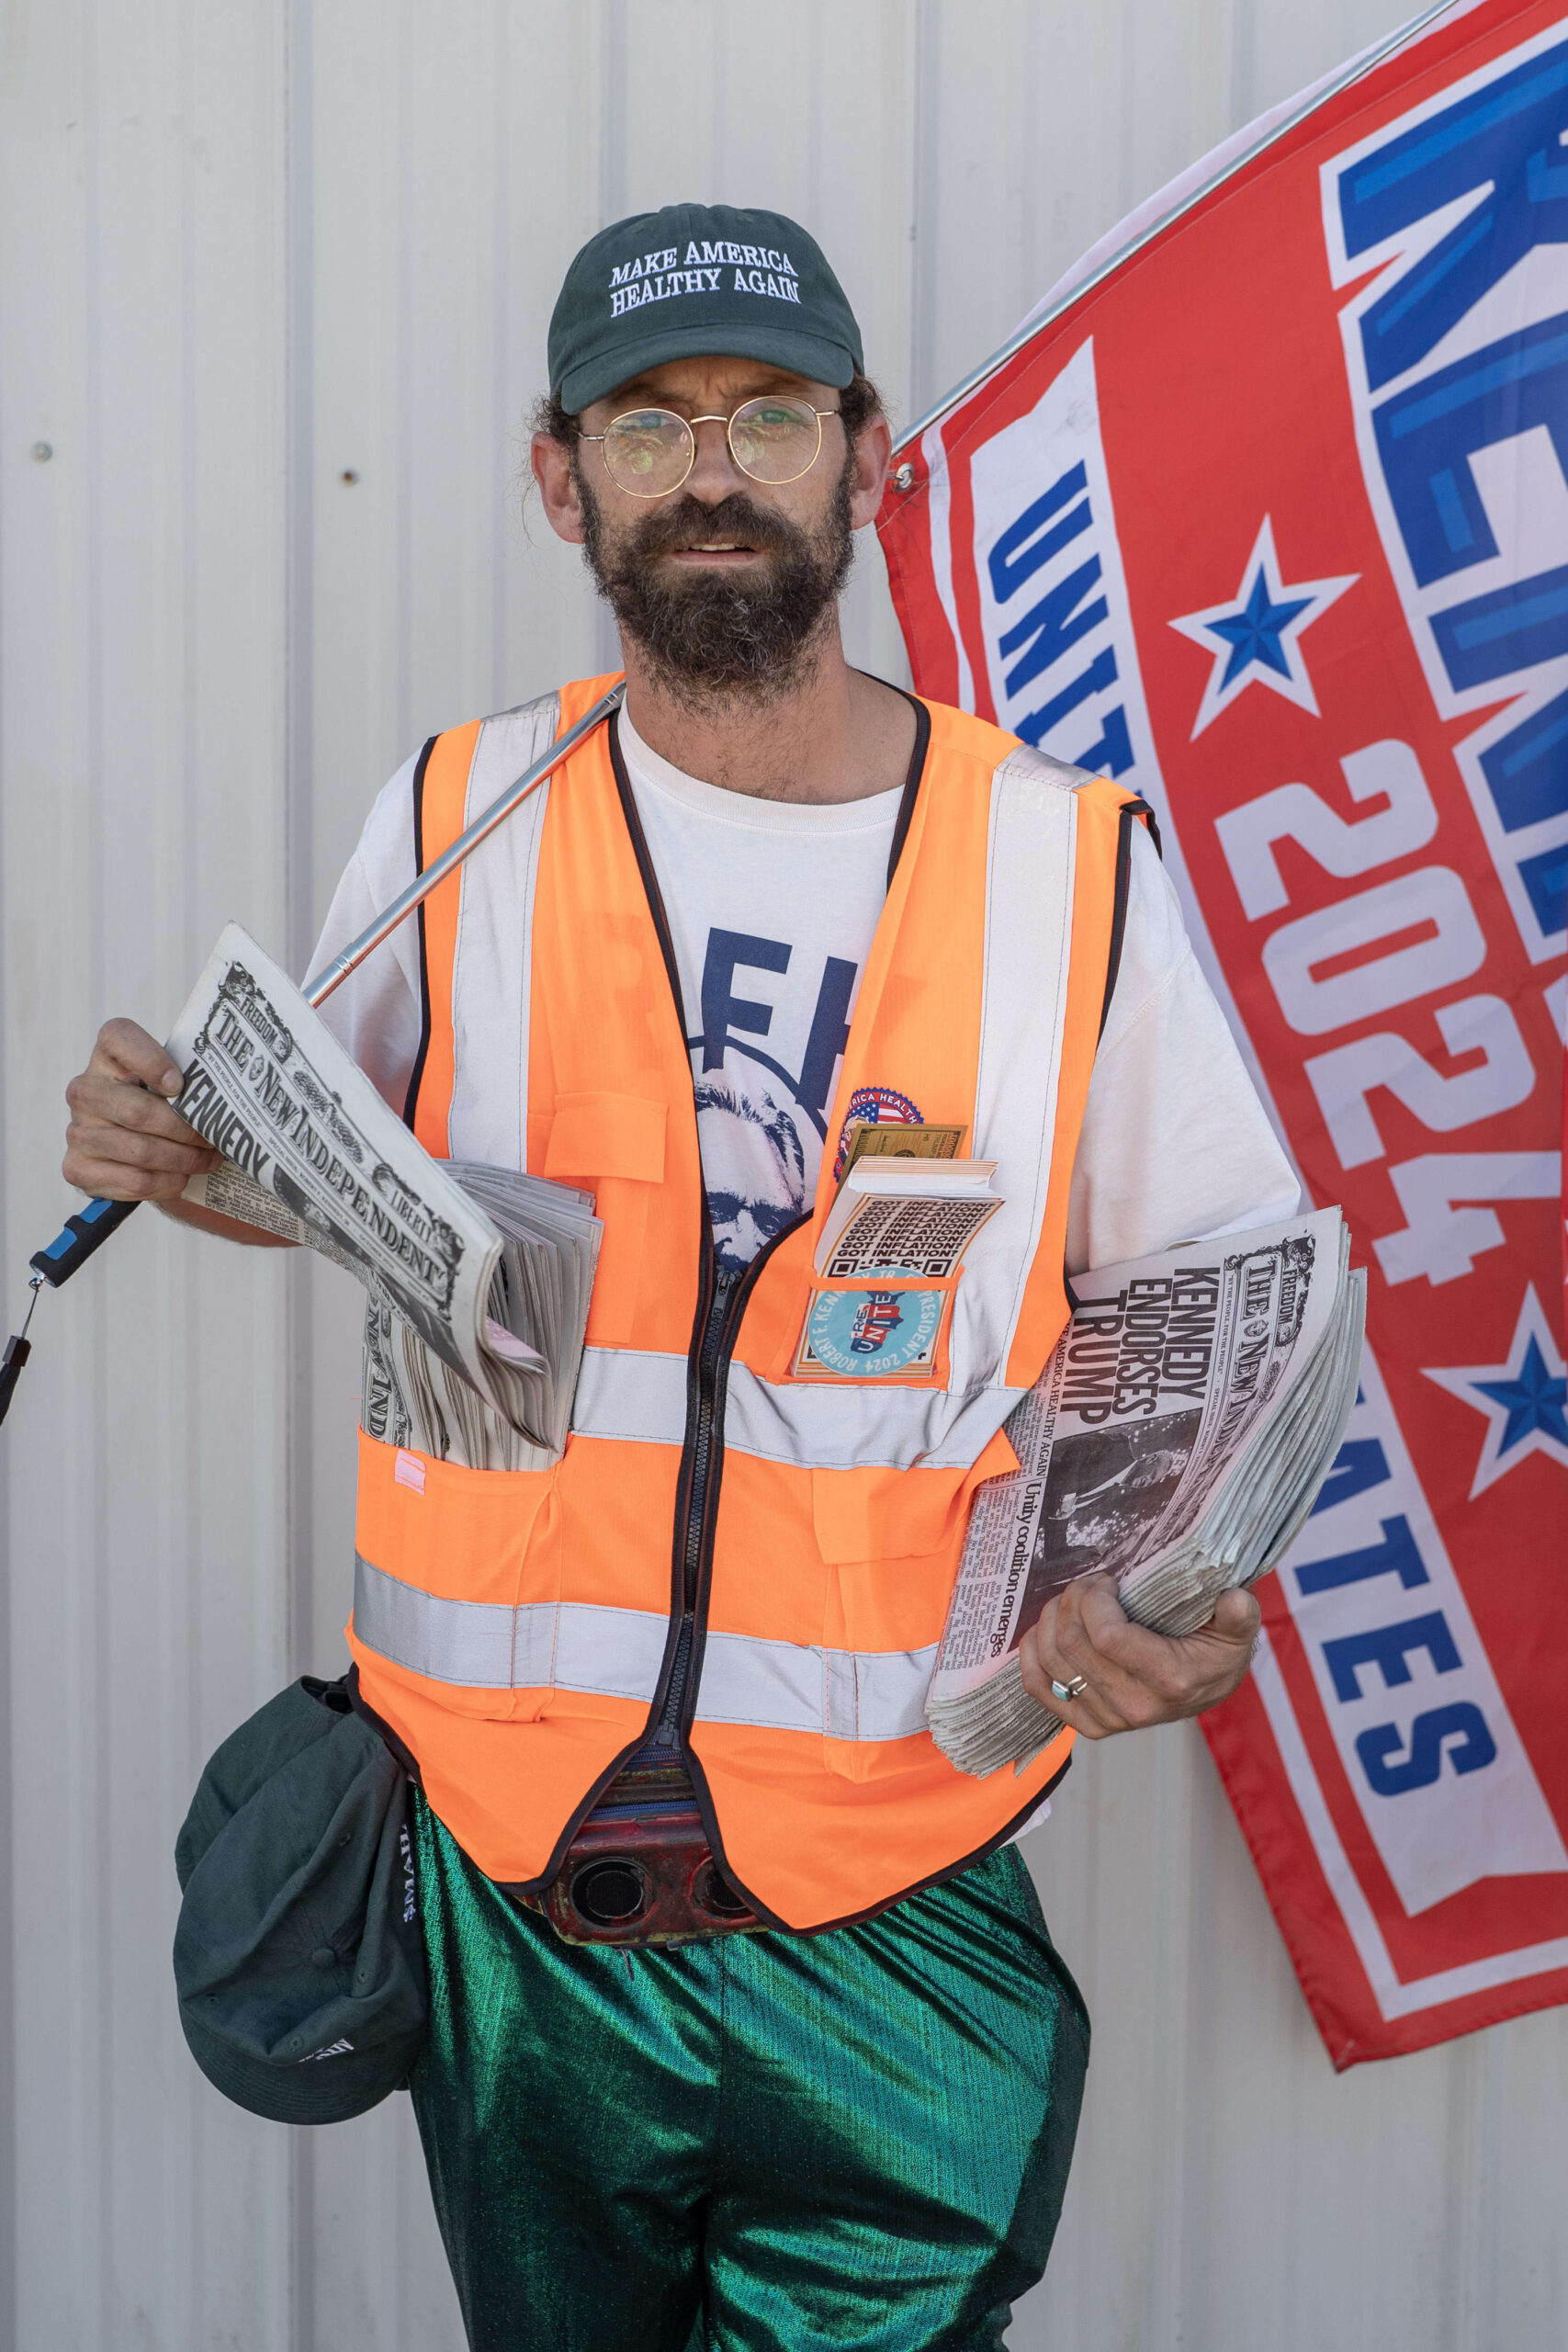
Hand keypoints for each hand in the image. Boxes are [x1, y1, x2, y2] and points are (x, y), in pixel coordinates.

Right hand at [63, 1018, 218, 1202]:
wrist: (129, 1148)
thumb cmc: (158, 1105)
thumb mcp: (170, 1082)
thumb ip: (188, 1078)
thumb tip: (224, 1098)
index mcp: (107, 1057)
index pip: (118, 1038)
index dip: (151, 1060)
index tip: (180, 1085)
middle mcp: (85, 1090)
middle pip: (137, 1111)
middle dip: (185, 1129)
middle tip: (214, 1137)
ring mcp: (78, 1131)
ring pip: (140, 1151)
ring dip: (184, 1159)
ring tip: (207, 1159)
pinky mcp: (79, 1168)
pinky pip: (135, 1180)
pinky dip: (169, 1182)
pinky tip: (182, 1177)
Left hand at [1018, 1573, 1260, 1740]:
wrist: (1208, 1687)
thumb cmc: (1217, 1649)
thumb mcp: (1237, 1629)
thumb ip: (1239, 1615)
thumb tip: (1234, 1600)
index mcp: (1169, 1681)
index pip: (1107, 1637)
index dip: (1094, 1599)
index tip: (1108, 1580)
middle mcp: (1135, 1706)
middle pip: (1072, 1643)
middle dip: (1072, 1600)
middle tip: (1090, 1583)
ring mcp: (1108, 1719)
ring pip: (1051, 1660)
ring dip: (1051, 1619)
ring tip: (1072, 1600)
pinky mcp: (1088, 1724)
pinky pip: (1039, 1688)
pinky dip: (1031, 1653)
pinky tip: (1043, 1629)